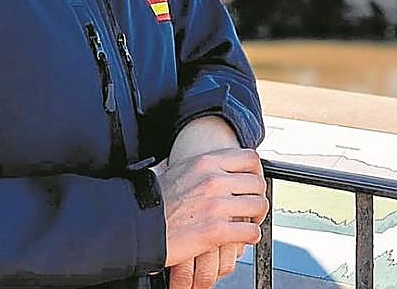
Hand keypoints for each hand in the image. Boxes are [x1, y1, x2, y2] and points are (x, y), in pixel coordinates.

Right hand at [155, 147, 267, 273]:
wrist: (138, 225)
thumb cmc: (151, 200)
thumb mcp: (173, 169)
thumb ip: (193, 165)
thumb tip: (199, 162)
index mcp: (205, 162)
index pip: (250, 158)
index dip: (256, 172)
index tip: (253, 181)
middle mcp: (214, 180)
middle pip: (257, 183)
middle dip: (258, 196)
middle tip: (253, 206)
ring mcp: (216, 205)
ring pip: (258, 206)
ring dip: (257, 217)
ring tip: (250, 222)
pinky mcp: (216, 230)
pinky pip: (249, 231)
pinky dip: (251, 236)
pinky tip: (244, 237)